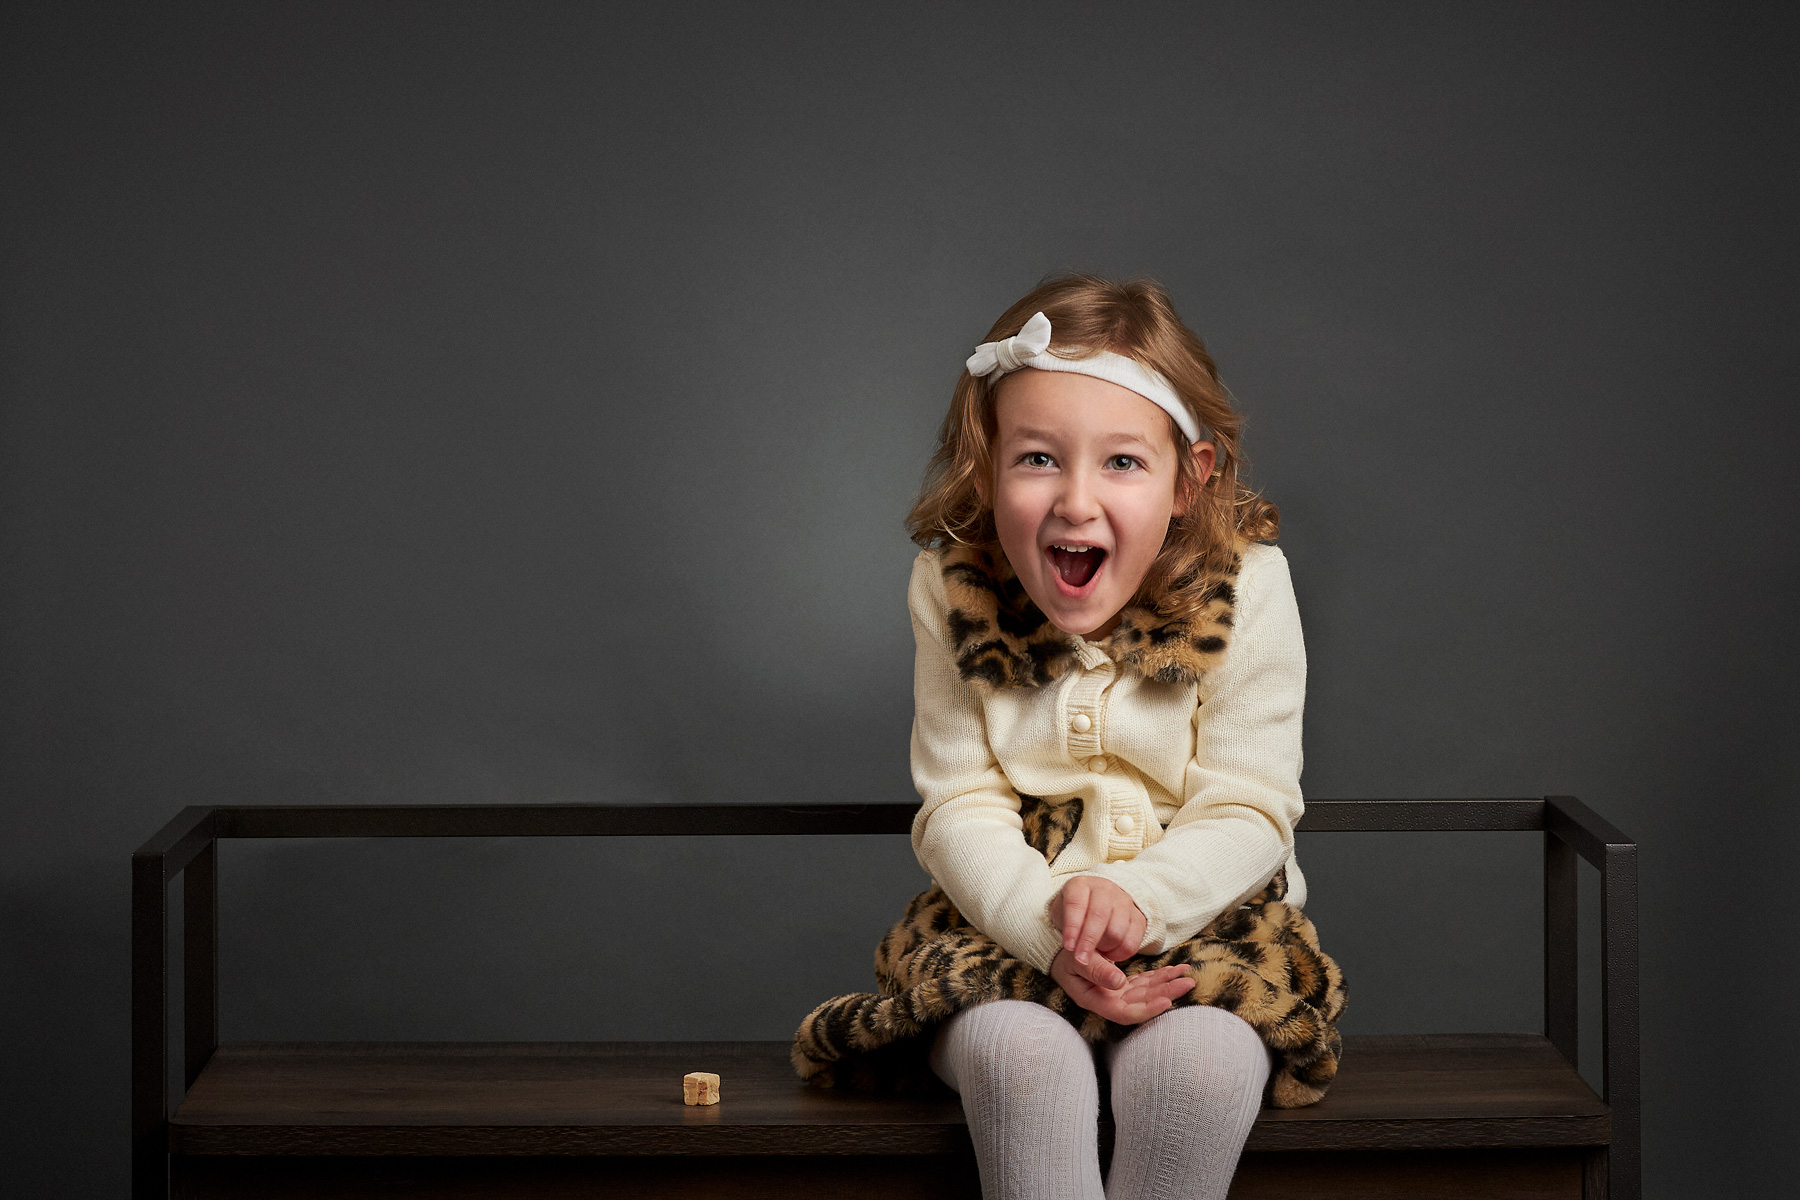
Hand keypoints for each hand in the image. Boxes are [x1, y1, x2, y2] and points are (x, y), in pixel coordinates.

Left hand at [1050, 876, 1147, 982]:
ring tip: (1096, 952)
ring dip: (1105, 947)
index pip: (1076, 903)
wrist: (1097, 906)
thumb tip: (1079, 957)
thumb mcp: (1062, 918)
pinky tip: (1110, 954)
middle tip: (1081, 959)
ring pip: (1117, 930)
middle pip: (1099, 916)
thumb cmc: (1075, 914)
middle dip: (1089, 941)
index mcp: (1080, 885)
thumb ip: (1069, 934)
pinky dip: (1120, 953)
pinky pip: (1132, 941)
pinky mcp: (1139, 917)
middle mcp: (1104, 889)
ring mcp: (1124, 901)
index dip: (1072, 926)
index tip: (1069, 947)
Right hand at [1050, 951, 1194, 1024]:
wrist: (1064, 950)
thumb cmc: (1065, 956)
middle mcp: (1109, 1000)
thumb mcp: (1076, 960)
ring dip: (1168, 984)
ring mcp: (1118, 992)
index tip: (1167, 1002)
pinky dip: (1160, 976)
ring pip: (1147, 992)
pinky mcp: (1123, 983)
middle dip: (1166, 994)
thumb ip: (1097, 971)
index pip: (1124, 1013)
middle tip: (1188, 983)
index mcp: (1095, 999)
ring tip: (1188, 976)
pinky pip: (1145, 982)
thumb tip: (1119, 982)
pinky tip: (1175, 971)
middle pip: (1142, 1004)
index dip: (1146, 1010)